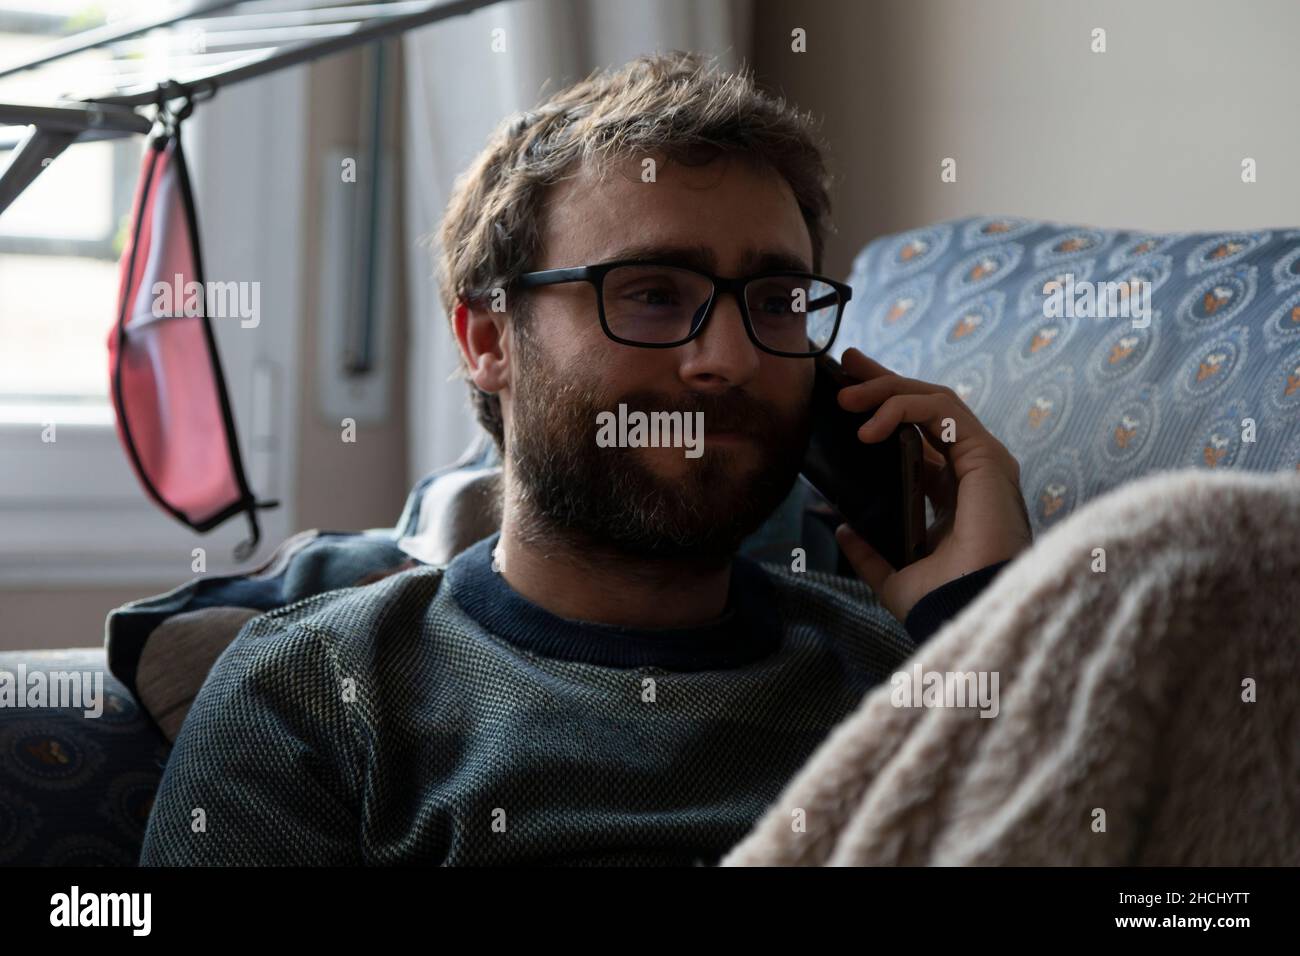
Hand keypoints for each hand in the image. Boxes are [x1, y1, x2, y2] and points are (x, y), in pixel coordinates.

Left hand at [832, 347, 1032, 622]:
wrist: (963, 611)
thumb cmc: (940, 601)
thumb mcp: (893, 572)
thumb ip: (869, 551)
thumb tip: (842, 529)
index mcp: (952, 494)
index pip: (918, 436)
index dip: (887, 408)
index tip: (849, 393)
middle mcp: (970, 471)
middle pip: (927, 408)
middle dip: (885, 381)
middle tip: (846, 367)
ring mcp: (982, 461)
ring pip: (934, 400)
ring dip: (887, 390)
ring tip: (846, 399)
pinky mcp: (986, 455)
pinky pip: (943, 410)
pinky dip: (904, 406)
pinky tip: (871, 426)